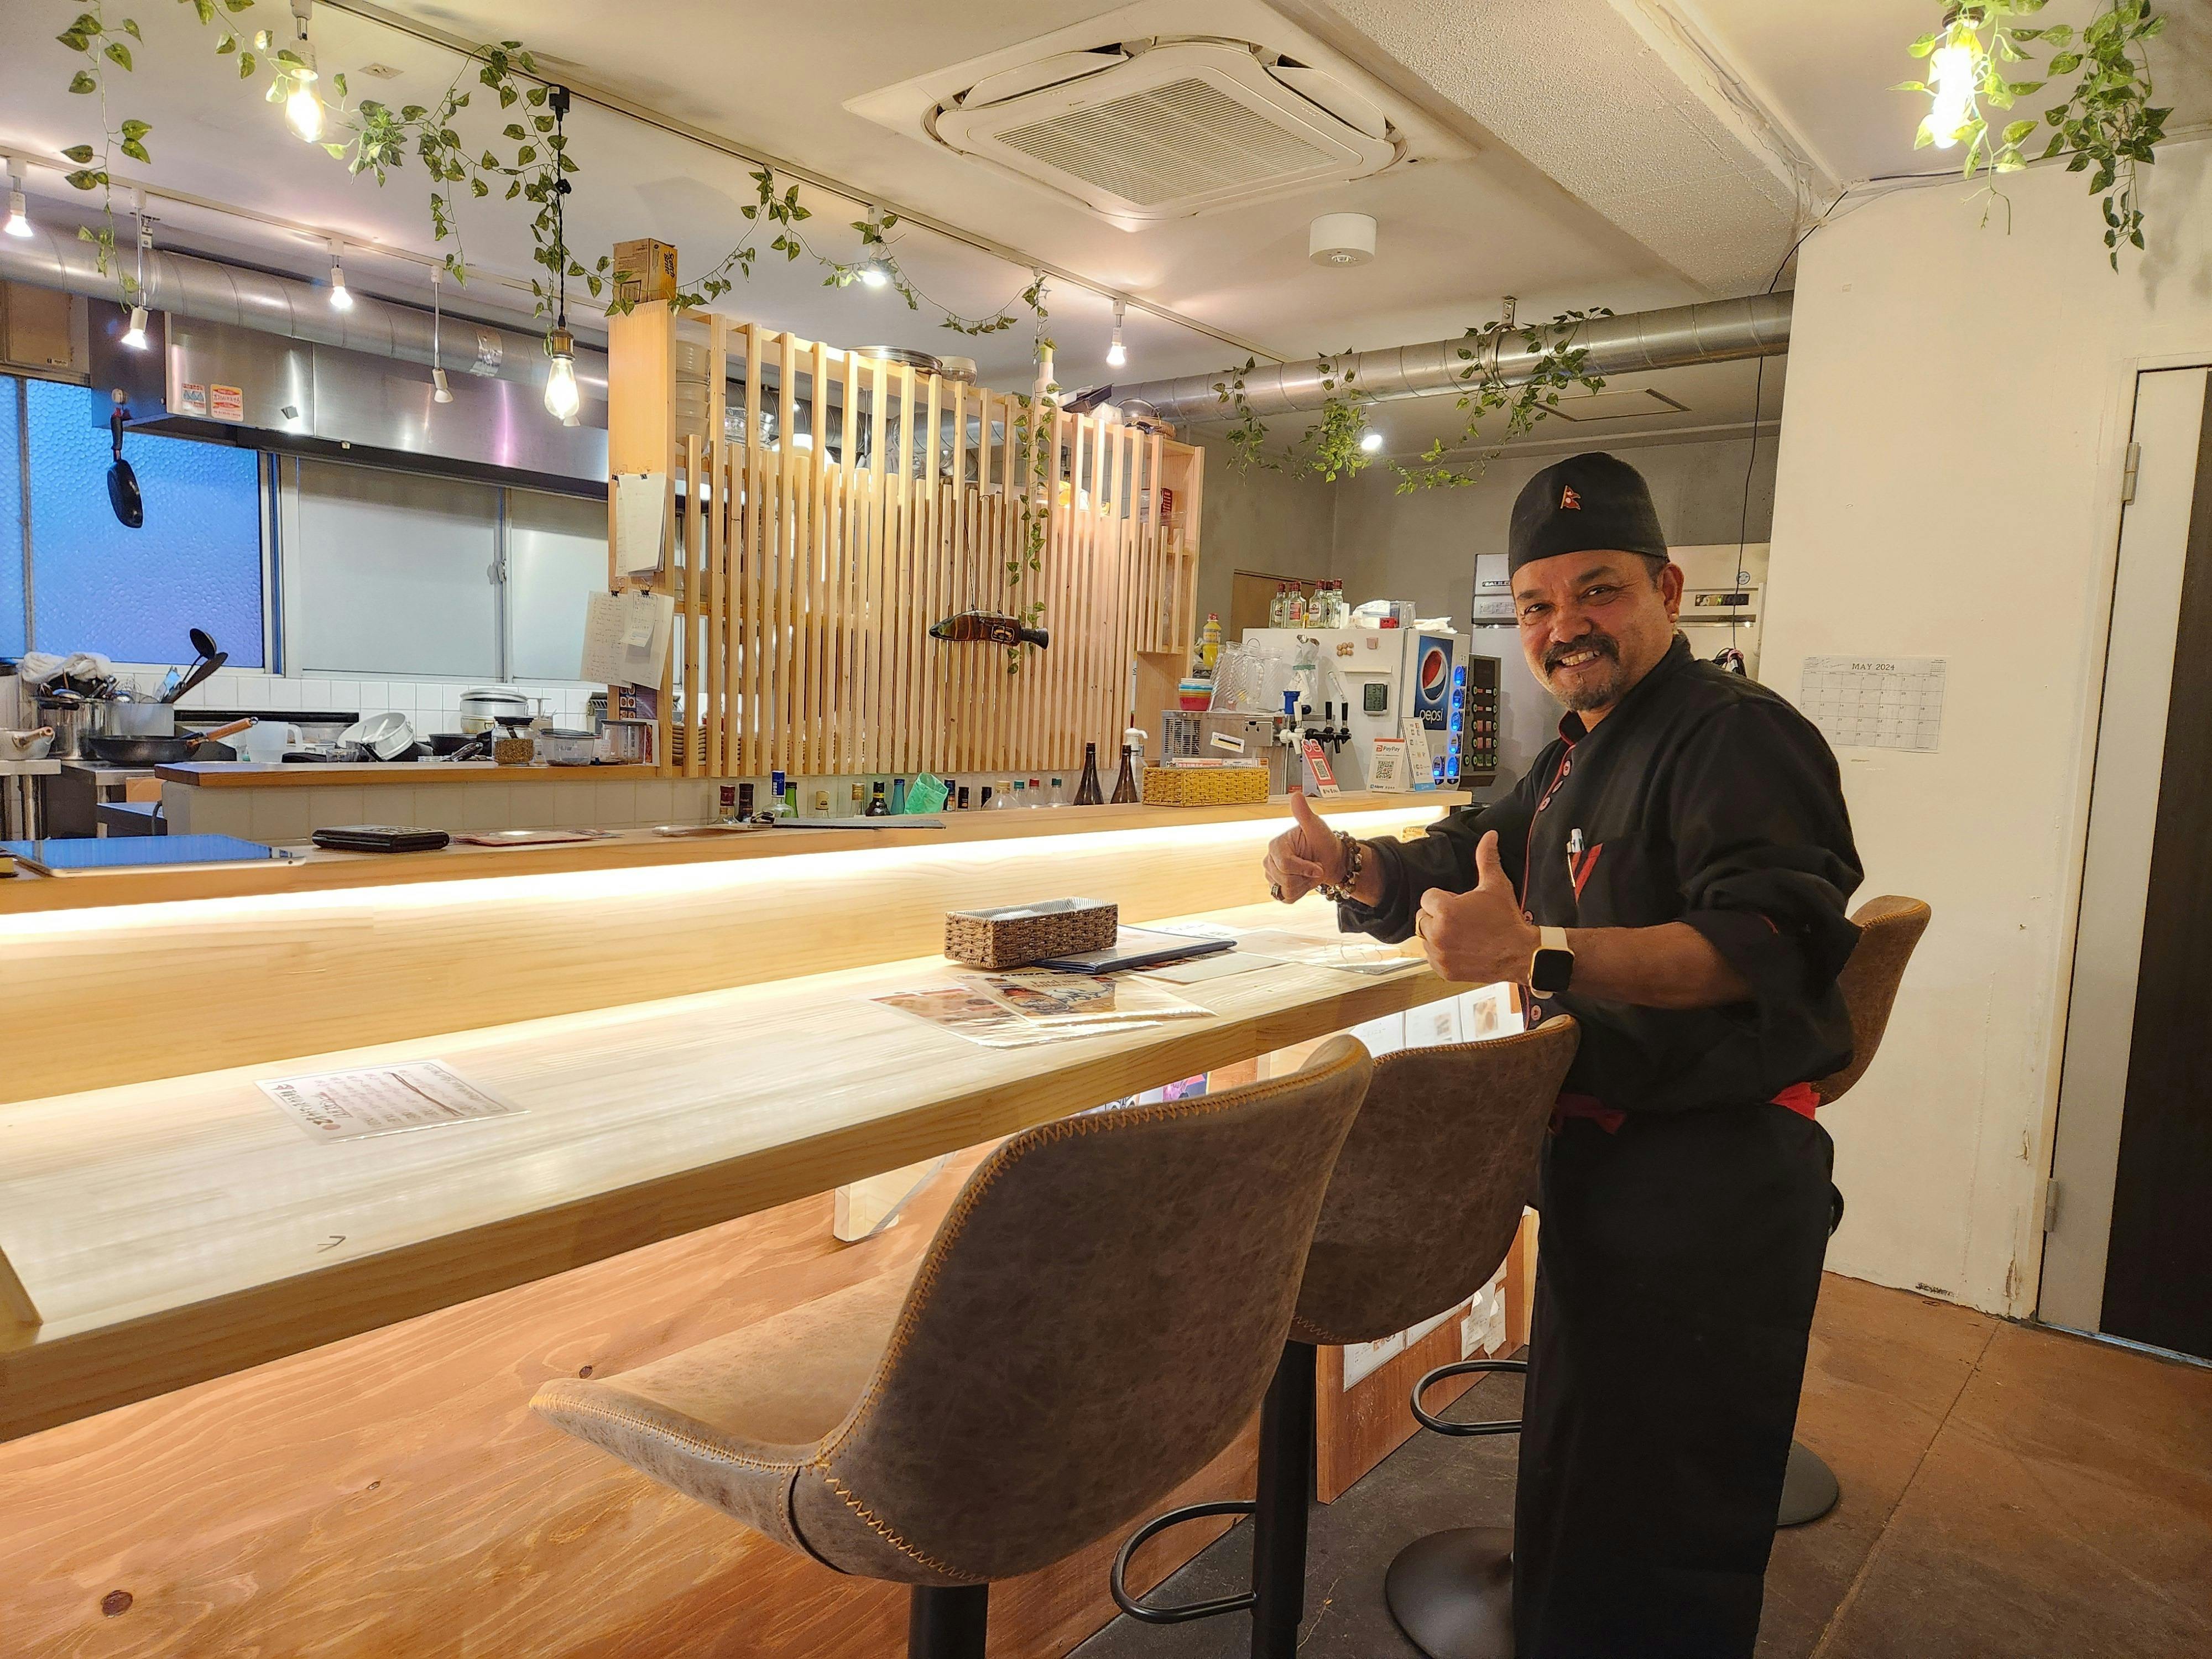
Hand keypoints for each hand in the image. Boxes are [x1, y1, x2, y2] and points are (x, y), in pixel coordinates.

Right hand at [1262, 789, 1344, 902]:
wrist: (1330, 860)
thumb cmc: (1323, 842)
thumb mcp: (1317, 827)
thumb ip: (1304, 814)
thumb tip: (1296, 795)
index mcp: (1275, 845)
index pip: (1285, 864)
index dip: (1305, 867)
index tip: (1318, 864)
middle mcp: (1269, 860)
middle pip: (1285, 880)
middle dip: (1305, 876)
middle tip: (1313, 865)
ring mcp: (1271, 875)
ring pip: (1287, 890)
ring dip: (1304, 884)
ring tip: (1309, 872)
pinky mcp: (1276, 888)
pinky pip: (1287, 898)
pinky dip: (1301, 892)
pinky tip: (1304, 881)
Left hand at [1414, 831, 1536, 983]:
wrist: (1520, 954)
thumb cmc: (1507, 919)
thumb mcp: (1496, 886)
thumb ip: (1487, 859)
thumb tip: (1489, 835)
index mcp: (1445, 911)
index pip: (1427, 898)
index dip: (1444, 899)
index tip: (1461, 905)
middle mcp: (1438, 934)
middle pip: (1423, 917)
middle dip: (1438, 916)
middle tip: (1463, 920)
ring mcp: (1439, 954)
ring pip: (1426, 937)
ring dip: (1439, 934)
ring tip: (1464, 934)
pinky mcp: (1443, 970)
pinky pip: (1432, 957)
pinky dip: (1442, 952)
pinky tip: (1462, 947)